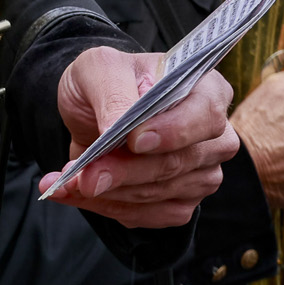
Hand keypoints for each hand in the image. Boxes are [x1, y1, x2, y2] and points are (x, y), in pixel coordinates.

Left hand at [39, 48, 237, 227]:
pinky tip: (78, 193)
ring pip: (160, 193)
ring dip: (109, 191)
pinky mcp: (182, 201)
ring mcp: (202, 172)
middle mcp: (213, 136)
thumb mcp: (99, 69)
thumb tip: (117, 128)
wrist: (90, 108)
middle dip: (124, 171)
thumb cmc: (104, 80)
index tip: (133, 141)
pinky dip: (110, 206)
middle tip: (83, 175)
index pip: (206, 115)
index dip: (174, 131)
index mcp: (206, 89)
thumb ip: (113, 95)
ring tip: (70, 180)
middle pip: (178, 162)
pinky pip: (151, 215)